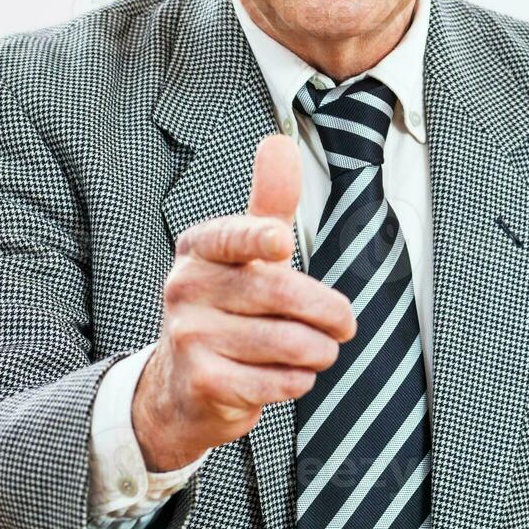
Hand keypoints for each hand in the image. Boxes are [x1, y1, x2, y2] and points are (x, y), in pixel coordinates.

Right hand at [132, 134, 355, 470]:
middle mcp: (185, 288)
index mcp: (199, 249)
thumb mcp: (246, 252)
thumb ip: (269, 202)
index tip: (281, 243)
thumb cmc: (228, 306)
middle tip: (346, 323)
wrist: (182, 385)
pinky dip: (299, 380)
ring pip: (285, 343)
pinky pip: (275, 381)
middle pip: (279, 293)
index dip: (258, 238)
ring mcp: (189, 336)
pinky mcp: (202, 382)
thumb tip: (278, 143)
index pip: (230, 238)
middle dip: (329, 312)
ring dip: (319, 350)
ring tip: (321, 349)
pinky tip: (293, 375)